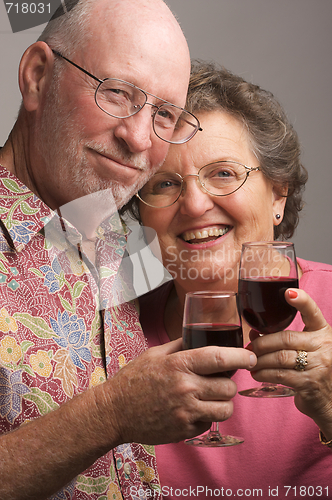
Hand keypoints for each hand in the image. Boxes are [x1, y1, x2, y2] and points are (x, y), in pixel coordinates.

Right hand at [97, 339, 256, 444]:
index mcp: (179, 364)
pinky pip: (210, 424)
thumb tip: (200, 336)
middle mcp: (185, 388)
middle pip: (228, 386)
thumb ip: (180, 345)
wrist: (114, 411)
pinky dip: (208, 417)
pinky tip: (195, 410)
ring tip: (213, 397)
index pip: (219, 358)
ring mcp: (186, 412)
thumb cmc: (133, 379)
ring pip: (225, 408)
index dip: (241, 357)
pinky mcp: (184, 430)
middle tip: (221, 380)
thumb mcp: (155, 353)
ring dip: (223, 402)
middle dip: (230, 382)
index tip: (250, 357)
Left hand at [248, 289, 331, 436]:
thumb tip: (254, 334)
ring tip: (250, 362)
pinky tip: (256, 374)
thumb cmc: (315, 372)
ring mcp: (319, 365)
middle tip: (249, 348)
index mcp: (323, 332)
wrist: (331, 403)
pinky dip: (264, 373)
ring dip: (260, 360)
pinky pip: (280, 375)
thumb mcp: (307, 350)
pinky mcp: (310, 383)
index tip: (288, 292)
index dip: (302, 301)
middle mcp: (325, 346)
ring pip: (281, 357)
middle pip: (286, 338)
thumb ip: (284, 340)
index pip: (313, 312)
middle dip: (263, 343)